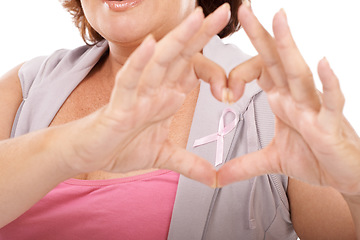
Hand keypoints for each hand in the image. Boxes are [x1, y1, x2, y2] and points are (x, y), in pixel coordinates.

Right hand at [59, 4, 231, 186]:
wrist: (88, 154)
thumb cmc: (120, 146)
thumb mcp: (163, 156)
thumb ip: (188, 163)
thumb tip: (212, 178)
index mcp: (166, 97)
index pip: (192, 73)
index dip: (215, 65)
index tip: (238, 60)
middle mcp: (154, 90)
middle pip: (180, 57)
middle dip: (201, 35)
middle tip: (222, 12)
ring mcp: (137, 96)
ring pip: (159, 63)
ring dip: (177, 40)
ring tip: (197, 18)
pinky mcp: (119, 107)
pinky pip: (130, 82)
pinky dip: (140, 64)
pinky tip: (151, 46)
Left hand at [218, 2, 359, 194]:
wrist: (343, 177)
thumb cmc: (315, 158)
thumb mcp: (272, 161)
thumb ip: (243, 165)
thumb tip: (217, 176)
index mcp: (283, 100)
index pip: (260, 72)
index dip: (238, 73)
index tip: (224, 89)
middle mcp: (297, 97)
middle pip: (276, 61)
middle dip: (260, 35)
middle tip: (245, 9)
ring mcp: (314, 108)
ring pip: (299, 73)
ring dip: (289, 47)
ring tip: (279, 20)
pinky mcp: (330, 124)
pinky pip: (330, 101)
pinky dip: (328, 84)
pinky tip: (323, 64)